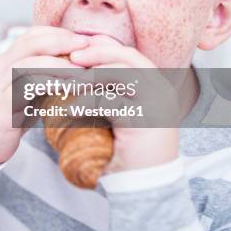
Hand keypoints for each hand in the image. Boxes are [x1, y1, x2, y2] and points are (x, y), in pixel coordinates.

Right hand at [0, 26, 89, 166]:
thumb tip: (78, 65)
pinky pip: (26, 90)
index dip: (58, 33)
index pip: (31, 35)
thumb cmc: (9, 115)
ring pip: (29, 64)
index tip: (84, 40)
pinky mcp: (1, 107)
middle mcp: (0, 68)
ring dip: (60, 65)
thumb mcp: (26, 90)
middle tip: (87, 47)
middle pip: (30, 43)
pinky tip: (69, 92)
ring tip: (84, 73)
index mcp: (6, 60)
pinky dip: (50, 87)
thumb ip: (43, 76)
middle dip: (61, 42)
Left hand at [69, 35, 180, 172]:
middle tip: (73, 57)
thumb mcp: (119, 110)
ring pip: (122, 75)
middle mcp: (162, 91)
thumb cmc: (127, 146)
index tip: (78, 48)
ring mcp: (157, 106)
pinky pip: (111, 103)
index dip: (104, 47)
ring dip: (91, 76)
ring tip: (68, 81)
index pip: (130, 54)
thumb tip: (83, 62)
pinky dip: (86, 103)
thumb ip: (109, 88)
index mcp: (156, 85)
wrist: (145, 184)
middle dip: (97, 54)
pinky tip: (69, 110)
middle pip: (129, 58)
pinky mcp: (145, 123)